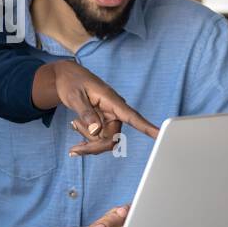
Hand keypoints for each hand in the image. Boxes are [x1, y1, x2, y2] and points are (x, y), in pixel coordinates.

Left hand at [33, 60, 159, 155]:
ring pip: (105, 142)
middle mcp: (114, 111)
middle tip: (74, 149)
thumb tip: (97, 131)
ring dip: (88, 141)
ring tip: (74, 123)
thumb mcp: (75, 97)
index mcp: (112, 100)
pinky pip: (99, 139)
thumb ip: (86, 114)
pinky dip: (86, 140)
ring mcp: (109, 118)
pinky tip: (76, 128)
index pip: (133, 116)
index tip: (161, 135)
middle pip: (113, 139)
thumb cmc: (71, 82)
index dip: (147, 127)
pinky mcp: (103, 123)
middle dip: (94, 146)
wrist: (66, 77)